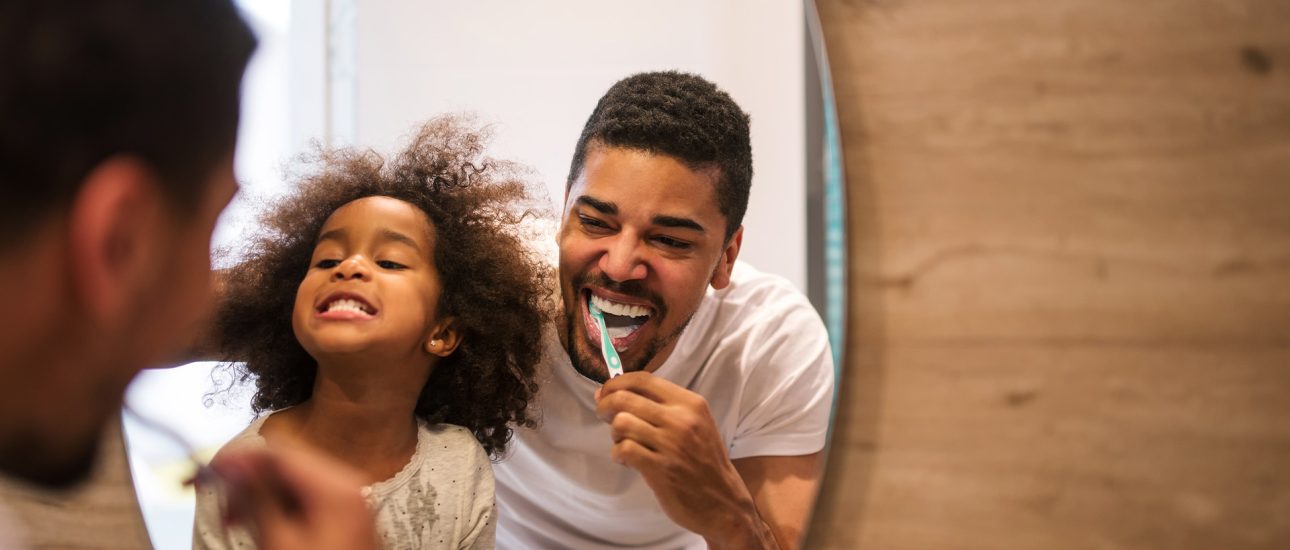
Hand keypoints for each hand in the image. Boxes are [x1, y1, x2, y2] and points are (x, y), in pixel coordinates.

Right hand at [210, 444, 378, 549]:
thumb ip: (256, 497)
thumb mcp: (278, 540)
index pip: (280, 452)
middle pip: (287, 465)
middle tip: (222, 508)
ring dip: (261, 498)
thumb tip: (234, 466)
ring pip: (294, 483)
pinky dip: (281, 509)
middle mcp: (347, 485)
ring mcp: (349, 500)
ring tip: (236, 523)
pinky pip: (307, 500)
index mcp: (336, 485)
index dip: (240, 460)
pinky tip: (262, 527)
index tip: (209, 471)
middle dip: (250, 482)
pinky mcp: (344, 516)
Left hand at [595, 372, 777, 548]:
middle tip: (603, 414)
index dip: (617, 383)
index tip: (606, 391)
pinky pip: (623, 449)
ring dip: (614, 433)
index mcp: (690, 403)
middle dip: (605, 405)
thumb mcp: (695, 424)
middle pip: (625, 398)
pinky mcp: (660, 469)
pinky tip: (626, 460)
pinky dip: (618, 454)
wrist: (723, 502)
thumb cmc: (704, 461)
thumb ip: (663, 407)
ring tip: (622, 441)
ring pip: (621, 423)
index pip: (643, 380)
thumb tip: (616, 393)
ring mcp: (670, 445)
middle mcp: (681, 420)